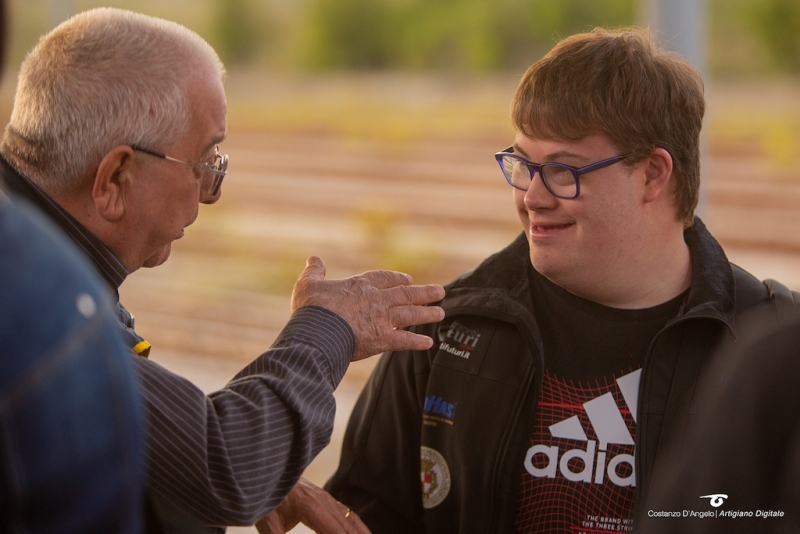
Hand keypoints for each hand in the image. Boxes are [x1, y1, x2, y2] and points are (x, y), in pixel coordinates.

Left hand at [256, 478, 369, 533]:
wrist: (267, 473)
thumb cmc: (267, 500)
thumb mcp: (268, 525)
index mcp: (310, 507)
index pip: (335, 531)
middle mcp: (323, 501)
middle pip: (347, 526)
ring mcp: (326, 498)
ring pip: (350, 518)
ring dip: (362, 532)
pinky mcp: (326, 497)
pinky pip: (347, 512)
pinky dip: (357, 524)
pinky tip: (363, 532)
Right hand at [291, 256, 444, 360]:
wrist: (316, 331)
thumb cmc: (310, 308)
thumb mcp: (308, 284)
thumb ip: (314, 271)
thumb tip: (313, 258)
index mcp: (360, 285)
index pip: (384, 278)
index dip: (397, 278)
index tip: (408, 280)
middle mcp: (376, 300)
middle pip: (405, 294)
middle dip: (423, 293)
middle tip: (439, 292)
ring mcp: (381, 320)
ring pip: (409, 314)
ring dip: (427, 313)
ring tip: (441, 313)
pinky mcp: (381, 340)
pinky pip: (404, 340)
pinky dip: (417, 342)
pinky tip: (429, 343)